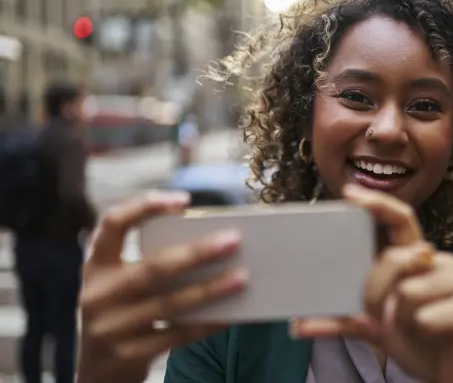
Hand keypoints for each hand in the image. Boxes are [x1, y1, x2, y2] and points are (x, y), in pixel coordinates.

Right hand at [76, 192, 247, 382]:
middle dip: (196, 253)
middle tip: (234, 241)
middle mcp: (98, 295)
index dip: (144, 207)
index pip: (112, 224)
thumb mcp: (120, 285)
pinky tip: (232, 314)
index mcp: (96, 266)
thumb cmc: (122, 312)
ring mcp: (110, 329)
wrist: (97, 372)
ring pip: (170, 305)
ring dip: (210, 290)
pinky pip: (177, 336)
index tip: (183, 200)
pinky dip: (207, 323)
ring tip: (242, 278)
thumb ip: (151, 263)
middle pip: (153, 269)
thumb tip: (212, 242)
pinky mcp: (128, 355)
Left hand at [293, 185, 452, 382]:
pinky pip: (426, 316)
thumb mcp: (375, 329)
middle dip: (375, 294)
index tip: (350, 193)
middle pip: (394, 259)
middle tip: (381, 318)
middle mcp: (439, 262)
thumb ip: (344, 320)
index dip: (378, 203)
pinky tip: (434, 336)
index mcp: (417, 259)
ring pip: (408, 292)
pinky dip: (421, 333)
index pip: (401, 219)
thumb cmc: (418, 344)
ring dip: (401, 322)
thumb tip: (299, 325)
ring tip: (418, 331)